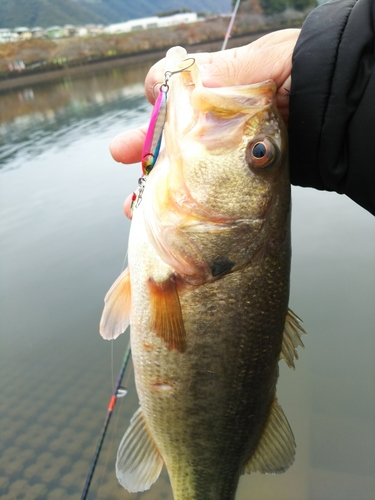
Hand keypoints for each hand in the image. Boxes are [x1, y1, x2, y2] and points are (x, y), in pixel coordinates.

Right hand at [110, 29, 299, 217]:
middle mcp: (225, 123)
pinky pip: (204, 194)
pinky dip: (180, 206)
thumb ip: (222, 74)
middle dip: (145, 144)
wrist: (344, 115)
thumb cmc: (310, 78)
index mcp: (227, 89)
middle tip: (120, 152)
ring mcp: (231, 155)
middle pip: (176, 137)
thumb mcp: (265, 65)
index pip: (181, 93)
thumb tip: (179, 80)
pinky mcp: (241, 182)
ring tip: (132, 203)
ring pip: (184, 171)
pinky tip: (159, 217)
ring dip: (155, 185)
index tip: (152, 100)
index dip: (161, 97)